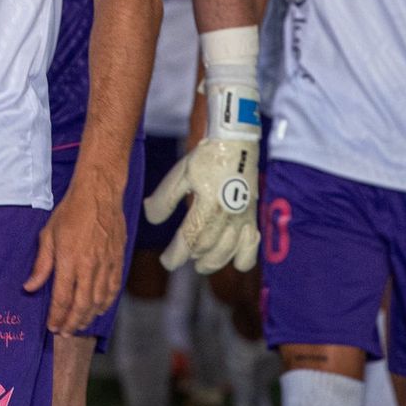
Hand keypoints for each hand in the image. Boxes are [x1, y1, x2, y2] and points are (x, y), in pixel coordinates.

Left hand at [24, 167, 125, 334]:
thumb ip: (41, 265)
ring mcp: (106, 264)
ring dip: (88, 317)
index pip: (62, 298)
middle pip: (82, 305)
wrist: (99, 194)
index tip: (51, 326)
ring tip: (79, 325)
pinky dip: (106, 303)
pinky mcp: (118, 260)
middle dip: (72, 322)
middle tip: (64, 332)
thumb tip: (30, 287)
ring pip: (99, 300)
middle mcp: (90, 266)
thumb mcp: (48, 234)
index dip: (57, 316)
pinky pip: (113, 289)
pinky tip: (98, 310)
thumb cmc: (70, 211)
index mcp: (69, 260)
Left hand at [145, 137, 259, 274]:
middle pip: (208, 249)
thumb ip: (165, 198)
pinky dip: (243, 258)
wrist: (237, 143)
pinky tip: (233, 259)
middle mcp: (228, 215)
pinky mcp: (253, 217)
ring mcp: (243, 218)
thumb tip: (151, 218)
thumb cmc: (206, 157)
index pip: (190, 239)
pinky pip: (252, 247)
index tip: (166, 261)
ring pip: (229, 252)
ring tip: (201, 262)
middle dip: (194, 258)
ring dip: (213, 261)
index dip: (176, 255)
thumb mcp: (180, 174)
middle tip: (184, 257)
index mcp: (207, 204)